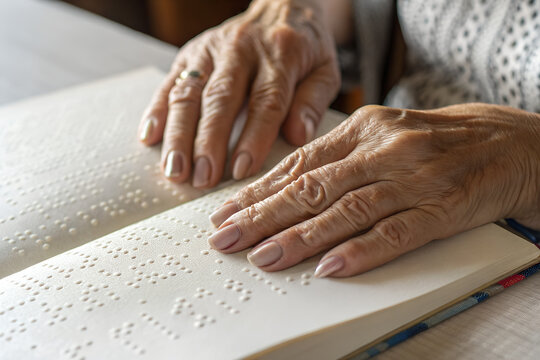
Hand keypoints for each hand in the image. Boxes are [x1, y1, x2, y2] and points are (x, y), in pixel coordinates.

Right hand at [138, 0, 339, 187]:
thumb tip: (298, 136)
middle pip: (220, 98)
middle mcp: (242, 50)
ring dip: (178, 133)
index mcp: (281, 55)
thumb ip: (313, 102)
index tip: (241, 169)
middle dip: (208, 142)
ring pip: (189, 92)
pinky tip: (149, 137)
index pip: (266, 101)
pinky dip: (158, 110)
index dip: (253, 137)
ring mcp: (212, 50)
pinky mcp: (190, 52)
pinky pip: (170, 81)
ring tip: (174, 170)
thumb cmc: (304, 47)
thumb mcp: (325, 70)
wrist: (280, 6)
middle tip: (201, 178)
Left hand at [207, 103, 539, 276]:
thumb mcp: (380, 135)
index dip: (259, 190)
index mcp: (362, 130)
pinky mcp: (441, 209)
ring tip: (263, 256)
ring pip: (346, 211)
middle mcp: (382, 152)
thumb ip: (337, 158)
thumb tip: (285, 186)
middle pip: (313, 187)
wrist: (503, 143)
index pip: (300, 164)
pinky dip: (360, 251)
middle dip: (263, 215)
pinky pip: (395, 232)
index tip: (227, 211)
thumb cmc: (431, 142)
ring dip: (300, 236)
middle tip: (227, 237)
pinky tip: (329, 267)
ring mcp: (412, 180)